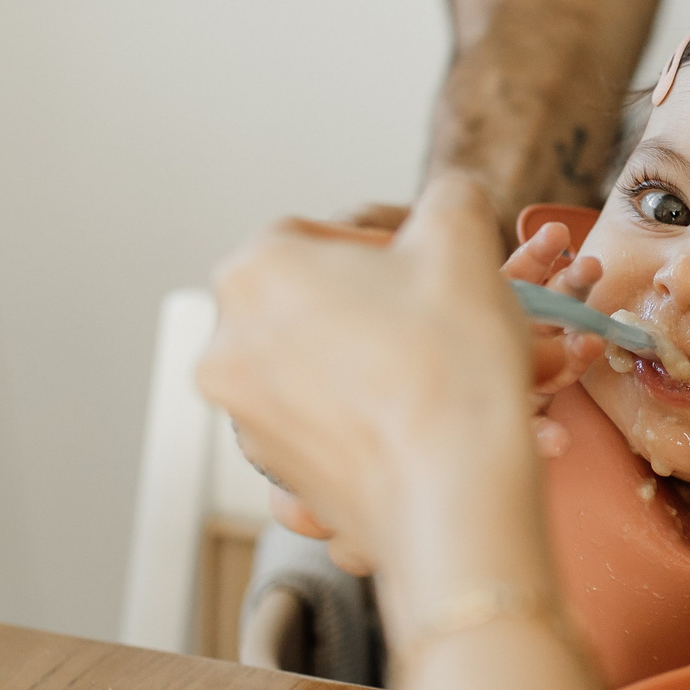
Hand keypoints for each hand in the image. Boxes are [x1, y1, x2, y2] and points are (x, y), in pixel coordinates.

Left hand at [252, 206, 608, 560]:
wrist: (455, 492)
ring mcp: (247, 418)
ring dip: (374, 360)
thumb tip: (445, 205)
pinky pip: (328, 426)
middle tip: (442, 317)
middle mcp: (227, 345)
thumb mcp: (462, 235)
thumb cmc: (451, 362)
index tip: (436, 267)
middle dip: (377, 305)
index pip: (323, 234)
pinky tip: (424, 417)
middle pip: (315, 302)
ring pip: (320, 367)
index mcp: (253, 271)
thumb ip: (447, 197)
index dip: (389, 245)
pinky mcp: (279, 475)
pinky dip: (369, 417)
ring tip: (441, 369)